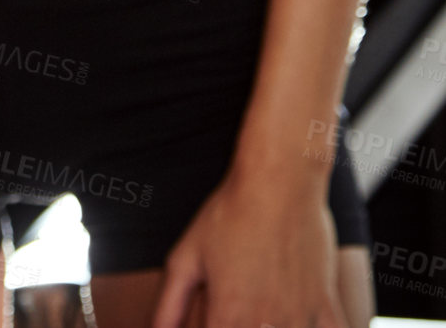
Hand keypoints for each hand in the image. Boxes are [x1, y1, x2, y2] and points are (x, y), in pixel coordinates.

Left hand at [153, 164, 345, 327]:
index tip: (212, 318)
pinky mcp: (328, 308)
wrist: (280, 184)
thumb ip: (170, 303)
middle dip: (240, 326)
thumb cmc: (230, 215)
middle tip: (236, 308)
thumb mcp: (186, 257)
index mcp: (229, 316)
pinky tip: (296, 321)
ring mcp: (301, 319)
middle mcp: (267, 325)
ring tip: (262, 315)